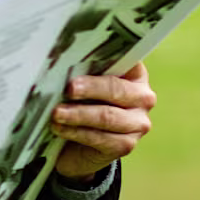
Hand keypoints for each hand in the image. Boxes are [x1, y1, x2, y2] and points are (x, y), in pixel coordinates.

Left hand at [51, 61, 156, 181]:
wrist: (77, 145)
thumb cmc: (79, 104)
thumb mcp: (82, 84)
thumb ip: (80, 72)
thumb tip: (59, 62)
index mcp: (134, 73)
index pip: (126, 58)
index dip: (107, 56)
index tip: (86, 54)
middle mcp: (142, 97)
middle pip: (116, 89)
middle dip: (91, 88)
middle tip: (70, 89)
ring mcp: (137, 123)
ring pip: (107, 116)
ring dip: (79, 114)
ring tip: (57, 113)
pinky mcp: (126, 145)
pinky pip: (100, 138)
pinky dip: (76, 132)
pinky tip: (60, 128)